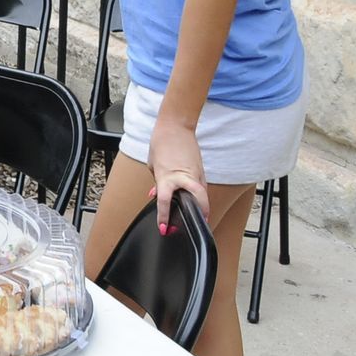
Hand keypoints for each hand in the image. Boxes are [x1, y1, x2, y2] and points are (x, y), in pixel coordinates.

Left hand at [147, 118, 208, 233]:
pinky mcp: (200, 170)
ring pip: (202, 195)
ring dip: (202, 206)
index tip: (163, 228)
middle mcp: (184, 177)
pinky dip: (199, 194)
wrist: (175, 127)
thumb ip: (157, 182)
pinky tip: (195, 198)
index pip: (164, 201)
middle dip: (198, 214)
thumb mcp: (153, 165)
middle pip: (198, 200)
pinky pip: (201, 186)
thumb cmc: (161, 143)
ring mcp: (195, 173)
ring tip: (200, 215)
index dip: (163, 216)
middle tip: (195, 224)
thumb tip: (157, 195)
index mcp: (167, 176)